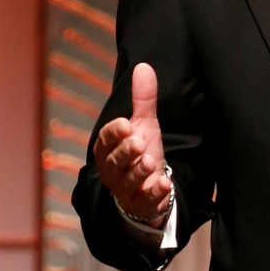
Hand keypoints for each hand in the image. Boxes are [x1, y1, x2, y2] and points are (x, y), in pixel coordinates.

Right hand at [93, 63, 172, 227]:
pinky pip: (147, 201)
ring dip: (138, 171)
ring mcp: (127, 190)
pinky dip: (155, 194)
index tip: (125, 124)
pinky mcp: (143, 204)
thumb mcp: (144, 124)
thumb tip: (143, 66)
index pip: (105, 140)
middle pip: (114, 162)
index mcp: (109, 150)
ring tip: (149, 161)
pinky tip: (164, 185)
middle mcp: (113, 171)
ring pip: (128, 182)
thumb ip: (143, 100)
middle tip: (138, 142)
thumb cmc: (140, 152)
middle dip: (125, 152)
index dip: (114, 133)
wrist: (147, 187)